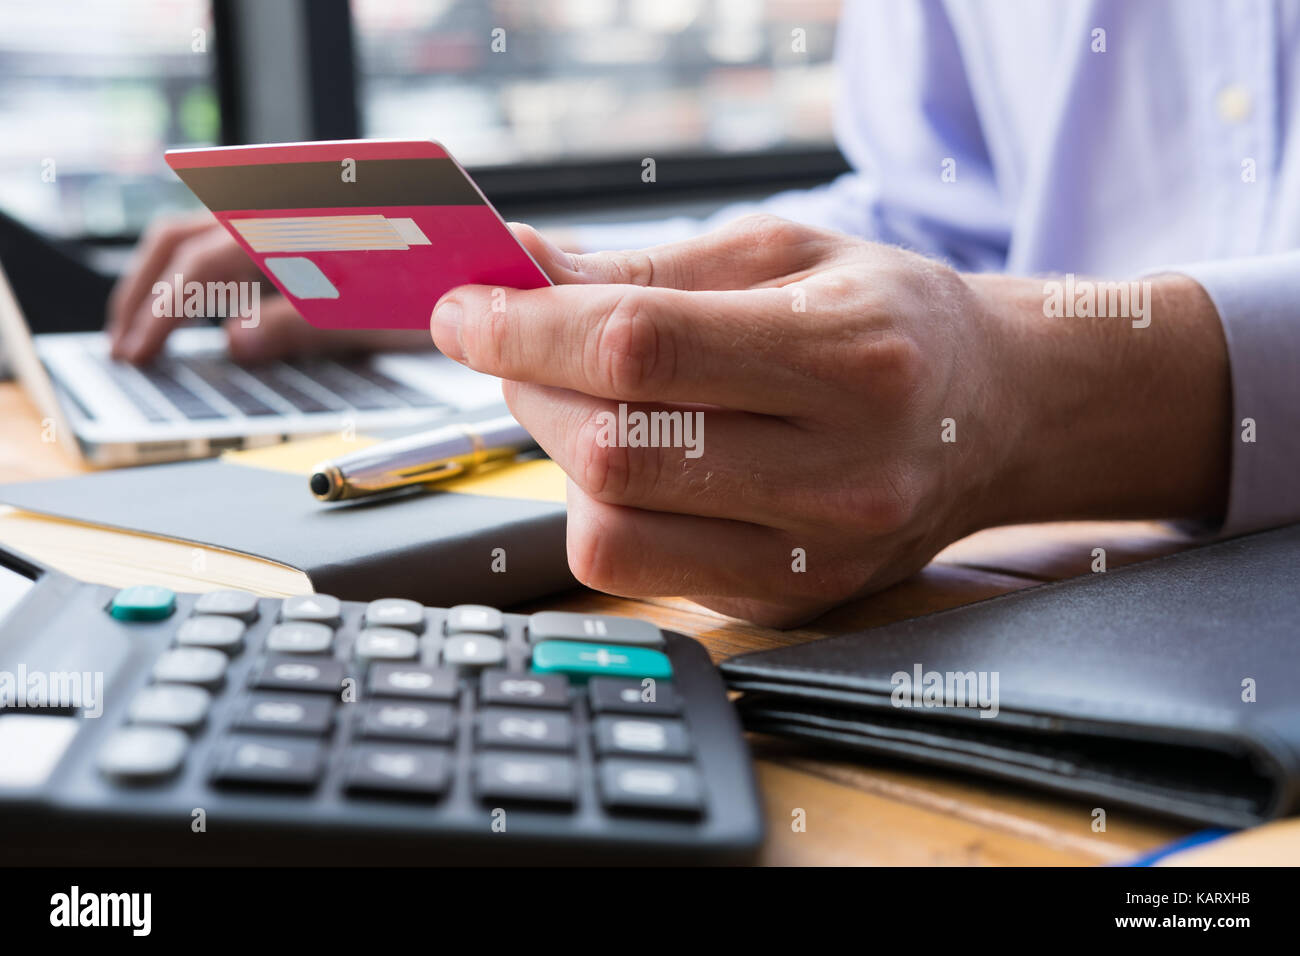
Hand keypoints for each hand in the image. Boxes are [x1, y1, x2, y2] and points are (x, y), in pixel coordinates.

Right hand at [106, 212, 426, 363]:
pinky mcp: (300, 230)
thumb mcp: (377, 319)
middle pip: (186, 237)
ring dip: (164, 280)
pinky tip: (201, 314)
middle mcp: (287, 206)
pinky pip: (233, 242)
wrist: (495, 265)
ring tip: (143, 332)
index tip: (141, 346)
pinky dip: (202, 274)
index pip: (208, 255)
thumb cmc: (446, 287)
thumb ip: (306, 325)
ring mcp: (290, 215)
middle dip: (147, 293)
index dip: (166, 302)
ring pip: (201, 234)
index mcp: (300, 221)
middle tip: (127, 350)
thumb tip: (235, 340)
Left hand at [431, 216, 1229, 625]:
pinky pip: (639, 569)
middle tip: (521, 348)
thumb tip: (519, 268)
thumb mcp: (785, 254)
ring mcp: (815, 557)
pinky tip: (637, 463)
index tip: (463, 312)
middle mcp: (839, 473)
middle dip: (529, 389)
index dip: (526, 328)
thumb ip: (646, 264)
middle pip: (611, 449)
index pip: (640, 350)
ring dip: (559, 456)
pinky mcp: (787, 602)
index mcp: (848, 356)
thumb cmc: (888, 320)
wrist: (995, 416)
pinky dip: (604, 509)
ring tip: (588, 406)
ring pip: (608, 528)